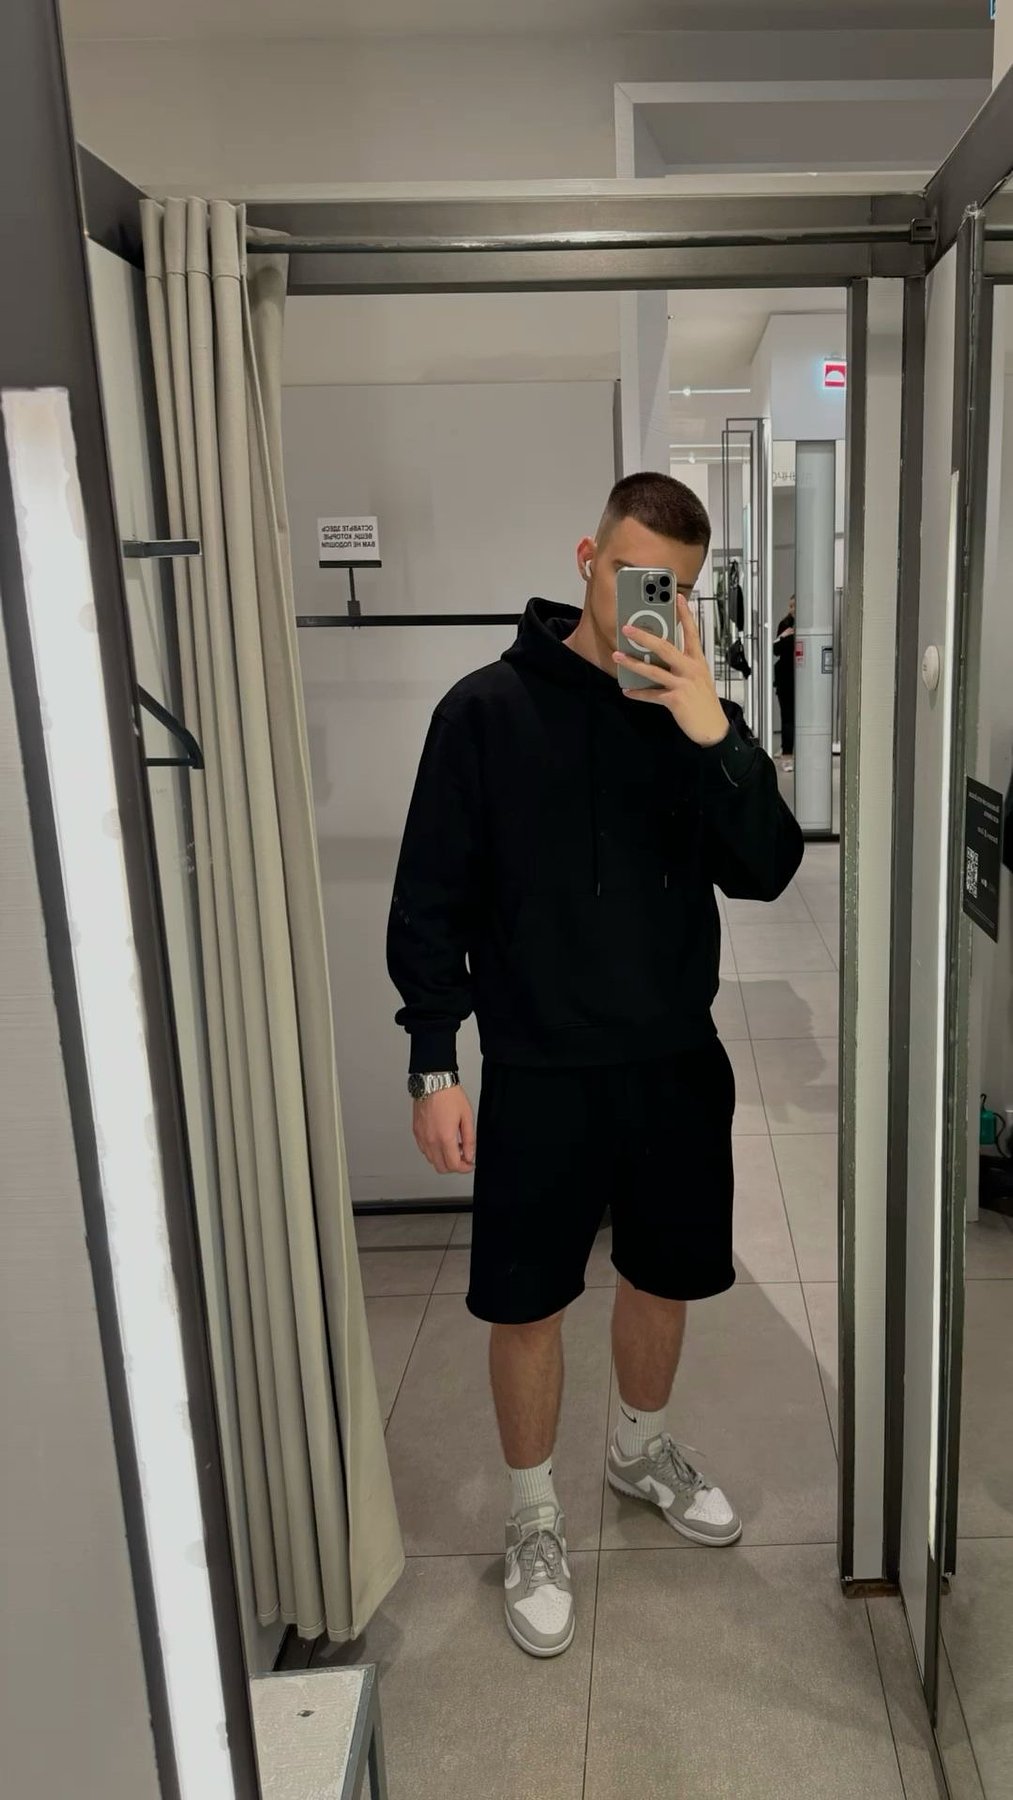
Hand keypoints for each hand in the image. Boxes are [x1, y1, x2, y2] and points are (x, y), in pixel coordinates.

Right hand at [413, 1086, 475, 1174]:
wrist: (433, 1082)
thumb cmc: (449, 1095)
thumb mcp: (466, 1117)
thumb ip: (469, 1140)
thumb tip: (469, 1155)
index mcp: (445, 1137)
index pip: (454, 1165)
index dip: (464, 1168)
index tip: (469, 1163)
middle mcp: (431, 1140)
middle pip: (441, 1168)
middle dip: (454, 1166)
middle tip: (462, 1156)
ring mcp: (422, 1137)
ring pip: (432, 1160)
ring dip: (443, 1159)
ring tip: (453, 1146)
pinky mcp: (416, 1132)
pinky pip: (424, 1150)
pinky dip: (434, 1152)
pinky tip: (442, 1141)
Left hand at [614, 594, 729, 747]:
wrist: (713, 728)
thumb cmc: (705, 703)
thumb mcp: (699, 679)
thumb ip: (683, 666)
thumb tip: (661, 658)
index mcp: (697, 661)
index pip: (692, 633)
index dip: (685, 615)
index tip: (679, 598)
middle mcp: (691, 669)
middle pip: (665, 647)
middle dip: (645, 636)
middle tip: (628, 628)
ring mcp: (683, 683)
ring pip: (653, 670)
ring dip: (633, 662)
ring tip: (618, 655)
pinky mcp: (676, 699)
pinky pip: (652, 695)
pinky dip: (638, 694)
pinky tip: (627, 691)